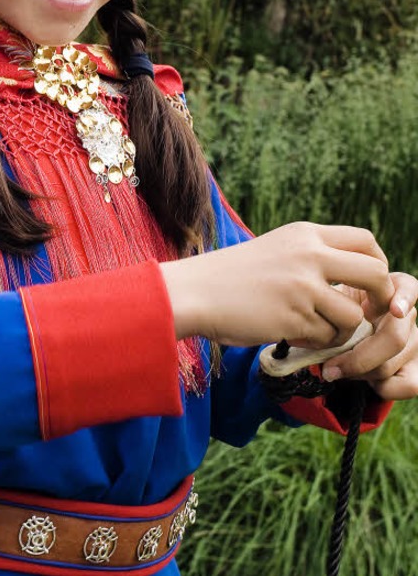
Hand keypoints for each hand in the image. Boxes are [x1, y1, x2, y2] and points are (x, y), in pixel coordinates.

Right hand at [160, 222, 392, 349]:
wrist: (195, 291)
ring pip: (353, 314)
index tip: (368, 284)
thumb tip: (352, 276)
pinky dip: (316, 341)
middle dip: (380, 298)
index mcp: (306, 234)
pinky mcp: (293, 317)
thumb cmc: (232, 275)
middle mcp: (309, 255)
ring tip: (319, 330)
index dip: (377, 263)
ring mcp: (303, 287)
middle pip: (375, 273)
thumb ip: (311, 255)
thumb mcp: (276, 248)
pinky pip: (326, 336)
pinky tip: (294, 335)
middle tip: (368, 312)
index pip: (365, 240)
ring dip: (342, 329)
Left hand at [322, 272, 417, 400]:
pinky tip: (367, 381)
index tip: (394, 309)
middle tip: (328, 369)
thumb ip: (333, 310)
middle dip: (357, 359)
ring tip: (340, 369)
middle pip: (393, 338)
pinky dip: (383, 388)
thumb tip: (315, 336)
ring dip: (359, 374)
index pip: (408, 288)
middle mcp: (407, 314)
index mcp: (389, 290)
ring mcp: (415, 341)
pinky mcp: (416, 368)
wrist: (340, 338)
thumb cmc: (335, 316)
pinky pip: (409, 385)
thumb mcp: (331, 305)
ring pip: (389, 365)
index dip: (404, 299)